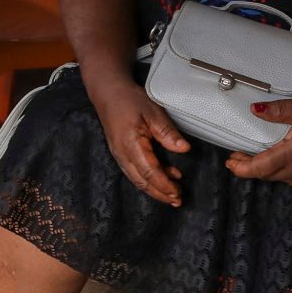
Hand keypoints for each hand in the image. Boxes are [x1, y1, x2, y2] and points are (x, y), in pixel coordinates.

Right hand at [91, 78, 190, 205]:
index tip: (177, 192)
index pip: (150, 172)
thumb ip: (167, 132)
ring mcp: (119, 154)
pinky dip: (147, 178)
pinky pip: (134, 171)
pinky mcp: (120, 152)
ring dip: (154, 189)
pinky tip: (162, 176)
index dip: (164, 184)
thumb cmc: (128, 100)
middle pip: (141, 181)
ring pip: (137, 179)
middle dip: (159, 193)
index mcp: (130, 144)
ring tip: (172, 194)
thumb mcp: (152, 112)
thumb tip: (183, 149)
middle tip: (177, 200)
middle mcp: (122, 154)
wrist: (107, 92)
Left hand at [227, 99, 291, 185]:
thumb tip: (254, 110)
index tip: (230, 161)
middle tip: (236, 158)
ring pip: (280, 179)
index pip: (260, 168)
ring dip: (264, 172)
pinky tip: (277, 164)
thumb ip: (279, 111)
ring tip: (251, 160)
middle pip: (267, 175)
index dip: (242, 168)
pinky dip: (279, 173)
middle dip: (249, 169)